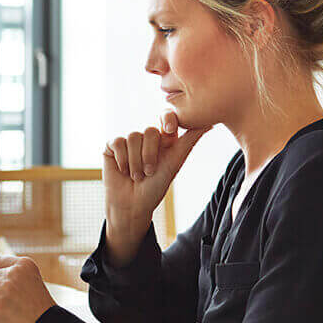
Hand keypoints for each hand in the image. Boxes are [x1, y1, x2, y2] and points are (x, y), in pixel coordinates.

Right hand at [103, 111, 209, 264]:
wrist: (133, 205)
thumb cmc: (155, 187)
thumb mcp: (175, 162)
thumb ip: (190, 140)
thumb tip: (211, 123)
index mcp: (163, 138)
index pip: (166, 117)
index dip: (167, 119)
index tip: (170, 130)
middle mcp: (145, 137)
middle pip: (149, 131)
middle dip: (150, 156)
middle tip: (149, 172)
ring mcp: (127, 140)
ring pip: (133, 137)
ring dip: (136, 163)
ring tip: (136, 176)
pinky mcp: (112, 146)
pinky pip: (118, 142)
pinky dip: (122, 160)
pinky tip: (123, 171)